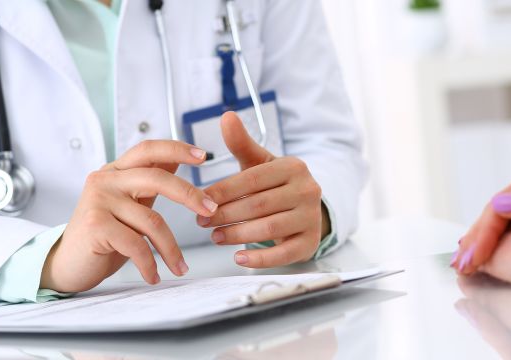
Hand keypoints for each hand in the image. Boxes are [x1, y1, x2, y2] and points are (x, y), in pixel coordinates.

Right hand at [40, 140, 217, 292]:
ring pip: (152, 220)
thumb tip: (178, 161)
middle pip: (157, 179)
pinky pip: (137, 244)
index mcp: (116, 171)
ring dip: (172, 249)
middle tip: (211, 211)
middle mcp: (105, 179)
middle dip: (189, 195)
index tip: (204, 156)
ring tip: (181, 267)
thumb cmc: (104, 235)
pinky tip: (154, 276)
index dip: (177, 149)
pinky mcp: (95, 225)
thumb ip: (149, 183)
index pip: (149, 150)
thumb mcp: (129, 203)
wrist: (67, 264)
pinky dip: (150, 264)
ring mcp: (98, 201)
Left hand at [196, 112, 327, 267]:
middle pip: (259, 204)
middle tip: (201, 222)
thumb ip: (241, 143)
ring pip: (270, 228)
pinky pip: (284, 254)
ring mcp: (311, 217)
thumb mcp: (260, 163)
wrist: (304, 209)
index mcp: (293, 167)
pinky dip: (260, 259)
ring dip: (237, 235)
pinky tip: (238, 258)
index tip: (199, 200)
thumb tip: (226, 115)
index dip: (223, 191)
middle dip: (226, 214)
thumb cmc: (275, 185)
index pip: (252, 179)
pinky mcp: (311, 242)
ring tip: (214, 237)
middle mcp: (307, 190)